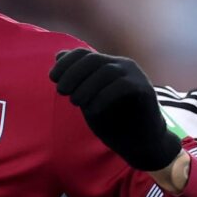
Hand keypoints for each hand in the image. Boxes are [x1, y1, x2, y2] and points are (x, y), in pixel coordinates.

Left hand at [53, 48, 178, 172]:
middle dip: (73, 74)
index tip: (52, 78)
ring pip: (106, 71)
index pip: (83, 53)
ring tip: (76, 102)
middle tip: (62, 91)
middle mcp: (121, 65)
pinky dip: (103, 96)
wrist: (139, 142)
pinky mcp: (144, 89)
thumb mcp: (87, 99)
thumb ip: (76, 80)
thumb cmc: (112, 121)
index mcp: (107, 65)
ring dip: (86, 86)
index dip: (65, 63)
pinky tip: (92, 110)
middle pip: (92, 59)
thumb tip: (58, 56)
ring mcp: (135, 75)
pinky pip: (122, 86)